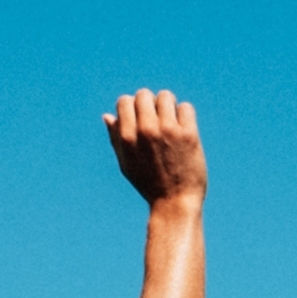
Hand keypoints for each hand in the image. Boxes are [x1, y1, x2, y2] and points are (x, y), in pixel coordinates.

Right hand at [106, 88, 206, 206]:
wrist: (175, 203)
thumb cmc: (149, 184)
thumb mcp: (126, 164)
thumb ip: (116, 138)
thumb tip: (107, 116)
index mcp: (128, 137)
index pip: (125, 101)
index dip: (132, 107)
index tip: (140, 119)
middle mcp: (146, 130)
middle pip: (144, 94)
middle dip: (149, 103)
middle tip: (157, 118)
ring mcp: (168, 130)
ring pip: (166, 96)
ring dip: (168, 105)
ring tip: (171, 120)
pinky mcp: (188, 134)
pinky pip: (185, 107)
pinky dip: (184, 115)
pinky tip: (184, 129)